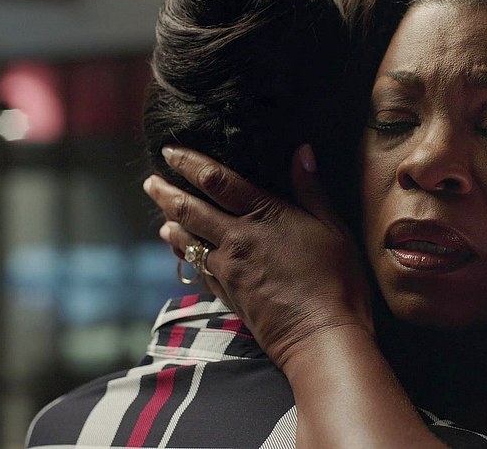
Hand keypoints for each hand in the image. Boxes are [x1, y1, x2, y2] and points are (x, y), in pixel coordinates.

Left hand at [143, 144, 373, 367]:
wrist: (320, 337)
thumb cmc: (336, 280)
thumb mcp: (332, 228)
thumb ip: (311, 189)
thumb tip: (301, 151)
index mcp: (262, 216)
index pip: (216, 181)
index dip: (190, 162)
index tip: (170, 150)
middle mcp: (236, 240)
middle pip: (189, 210)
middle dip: (166, 193)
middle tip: (150, 181)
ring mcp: (227, 270)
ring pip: (188, 241)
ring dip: (171, 224)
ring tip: (161, 214)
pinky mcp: (227, 295)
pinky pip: (198, 269)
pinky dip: (185, 255)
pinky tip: (182, 251)